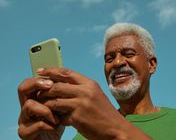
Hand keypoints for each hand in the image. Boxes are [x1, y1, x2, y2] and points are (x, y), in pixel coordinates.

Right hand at [18, 77, 63, 139]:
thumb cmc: (58, 121)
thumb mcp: (61, 105)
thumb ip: (60, 93)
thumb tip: (68, 78)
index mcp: (34, 98)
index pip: (30, 82)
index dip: (40, 78)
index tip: (52, 79)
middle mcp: (26, 106)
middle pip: (23, 88)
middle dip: (36, 84)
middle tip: (50, 85)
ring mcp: (23, 119)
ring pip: (29, 105)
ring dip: (47, 109)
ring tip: (58, 116)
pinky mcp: (24, 133)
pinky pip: (37, 124)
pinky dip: (49, 125)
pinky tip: (56, 126)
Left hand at [37, 68, 151, 139]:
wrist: (115, 128)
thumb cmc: (104, 112)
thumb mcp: (95, 95)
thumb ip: (80, 88)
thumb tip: (62, 85)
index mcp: (89, 83)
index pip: (66, 72)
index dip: (51, 70)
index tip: (40, 71)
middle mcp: (85, 90)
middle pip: (57, 85)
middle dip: (44, 89)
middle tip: (37, 92)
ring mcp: (81, 103)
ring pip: (54, 100)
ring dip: (46, 103)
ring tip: (42, 106)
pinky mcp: (77, 117)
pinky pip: (58, 115)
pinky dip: (54, 117)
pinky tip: (54, 120)